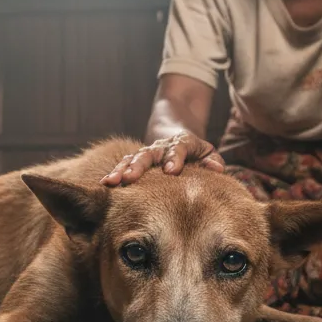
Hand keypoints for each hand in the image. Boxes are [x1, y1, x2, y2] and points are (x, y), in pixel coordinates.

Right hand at [100, 133, 224, 186]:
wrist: (179, 137)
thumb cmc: (197, 154)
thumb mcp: (209, 154)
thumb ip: (213, 161)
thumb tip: (217, 168)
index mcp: (183, 142)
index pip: (178, 147)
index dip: (174, 158)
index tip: (170, 171)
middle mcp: (162, 146)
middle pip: (150, 153)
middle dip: (140, 165)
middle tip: (131, 177)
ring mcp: (148, 152)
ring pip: (133, 158)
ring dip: (122, 170)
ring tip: (112, 182)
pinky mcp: (137, 160)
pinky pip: (124, 165)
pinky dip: (115, 173)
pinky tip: (104, 184)